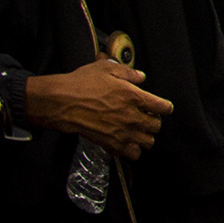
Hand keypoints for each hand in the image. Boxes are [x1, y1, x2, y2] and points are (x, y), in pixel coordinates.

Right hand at [25, 59, 172, 160]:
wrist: (59, 102)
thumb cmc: (80, 84)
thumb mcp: (105, 68)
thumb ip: (127, 72)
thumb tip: (140, 77)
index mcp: (134, 97)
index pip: (164, 107)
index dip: (164, 107)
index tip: (159, 106)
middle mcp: (131, 117)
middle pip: (157, 126)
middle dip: (153, 121)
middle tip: (144, 117)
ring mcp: (122, 132)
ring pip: (148, 142)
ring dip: (145, 136)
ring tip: (137, 130)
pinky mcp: (110, 144)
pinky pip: (132, 154)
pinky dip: (132, 150)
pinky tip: (126, 142)